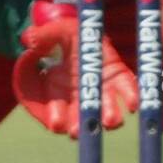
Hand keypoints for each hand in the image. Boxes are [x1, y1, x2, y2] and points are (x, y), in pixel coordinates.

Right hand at [13, 0, 138, 135]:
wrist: (88, 31)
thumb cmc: (66, 35)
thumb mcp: (54, 32)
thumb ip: (42, 36)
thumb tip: (29, 39)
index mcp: (57, 90)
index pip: (55, 111)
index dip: (55, 116)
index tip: (55, 123)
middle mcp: (81, 98)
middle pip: (82, 118)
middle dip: (81, 125)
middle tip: (79, 131)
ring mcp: (103, 92)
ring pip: (107, 111)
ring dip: (110, 118)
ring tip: (110, 121)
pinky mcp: (123, 81)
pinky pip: (129, 91)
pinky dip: (132, 97)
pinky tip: (134, 104)